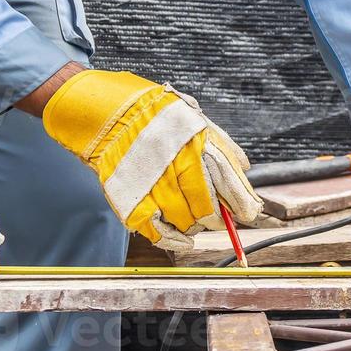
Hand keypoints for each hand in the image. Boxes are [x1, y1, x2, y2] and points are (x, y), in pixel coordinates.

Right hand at [42, 70, 262, 251]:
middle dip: (215, 218)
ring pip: (184, 219)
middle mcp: (175, 161)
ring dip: (194, 226)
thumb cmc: (150, 112)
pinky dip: (172, 239)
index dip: (240, 201)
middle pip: (206, 205)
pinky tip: (182, 240)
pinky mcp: (130, 196)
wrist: (102, 110)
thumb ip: (219, 143)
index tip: (248, 213)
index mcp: (194, 140)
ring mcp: (151, 181)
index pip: (226, 179)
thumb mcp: (190, 116)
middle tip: (216, 219)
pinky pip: (156, 229)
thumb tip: (245, 167)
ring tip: (195, 221)